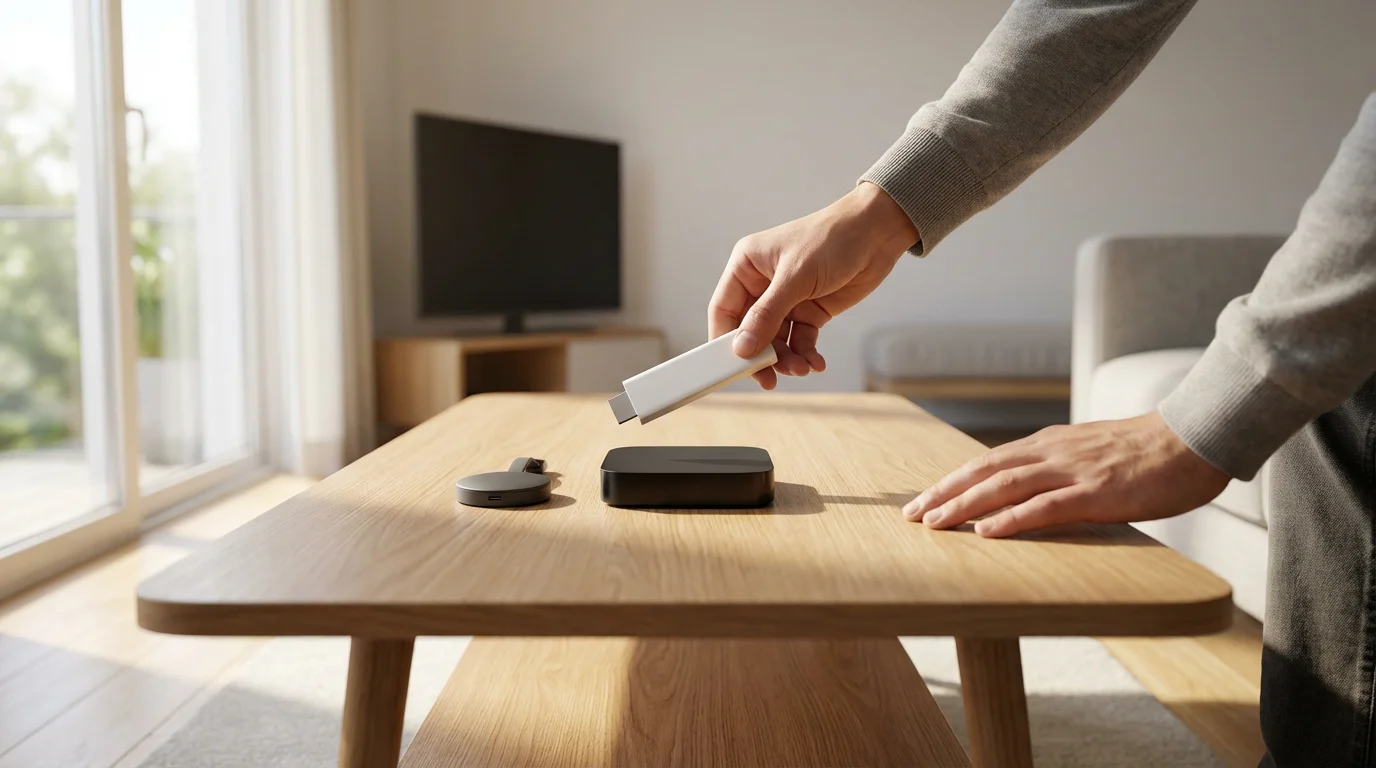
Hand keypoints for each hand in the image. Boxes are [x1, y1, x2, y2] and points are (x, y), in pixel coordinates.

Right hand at [708, 182, 917, 388]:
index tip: (732, 367)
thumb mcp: (796, 277)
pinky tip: (815, 363)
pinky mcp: (810, 310)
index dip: (725, 340)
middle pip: (749, 330)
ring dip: (787, 358)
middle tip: (769, 379)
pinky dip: (806, 353)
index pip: (724, 309)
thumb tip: (742, 348)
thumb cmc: (833, 238)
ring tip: (802, 368)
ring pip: (776, 340)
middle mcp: (762, 284)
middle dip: (760, 355)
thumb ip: (767, 314)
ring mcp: (787, 299)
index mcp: (747, 266)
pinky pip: (800, 339)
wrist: (878, 233)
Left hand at [906, 413, 1229, 537]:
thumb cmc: (1150, 452)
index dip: (954, 480)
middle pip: (985, 471)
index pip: (989, 462)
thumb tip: (1031, 490)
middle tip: (912, 514)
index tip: (924, 499)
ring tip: (934, 523)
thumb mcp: (1092, 454)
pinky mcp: (1098, 491)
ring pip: (1005, 485)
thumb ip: (1060, 467)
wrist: (1197, 436)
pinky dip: (1012, 518)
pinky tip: (987, 531)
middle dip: (945, 492)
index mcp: (1050, 444)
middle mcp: (1053, 452)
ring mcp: (1074, 470)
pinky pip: (1046, 506)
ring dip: (965, 504)